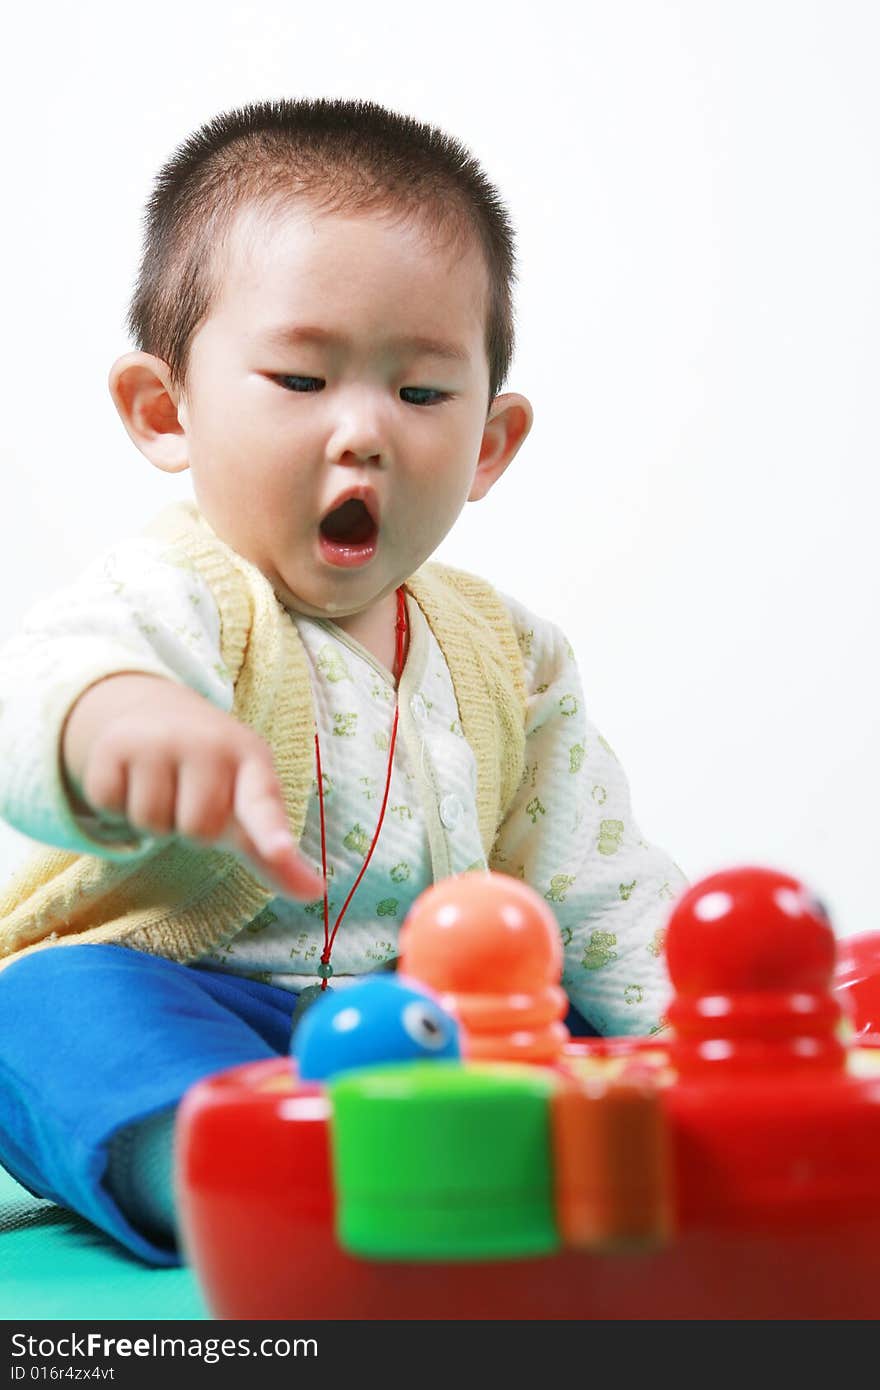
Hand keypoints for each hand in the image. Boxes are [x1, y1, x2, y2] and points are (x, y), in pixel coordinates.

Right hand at [61, 673, 325, 900]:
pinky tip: (132, 782)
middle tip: (189, 800)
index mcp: (252, 761)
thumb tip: (315, 896)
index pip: (262, 803)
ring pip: (150, 824)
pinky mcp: (114, 745)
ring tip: (162, 790)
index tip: (280, 850)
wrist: (160, 716)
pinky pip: (111, 807)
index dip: (271, 832)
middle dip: (190, 830)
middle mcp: (207, 744)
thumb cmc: (216, 776)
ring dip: (153, 822)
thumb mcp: (247, 804)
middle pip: (196, 832)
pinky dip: (117, 808)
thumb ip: (274, 854)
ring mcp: (159, 740)